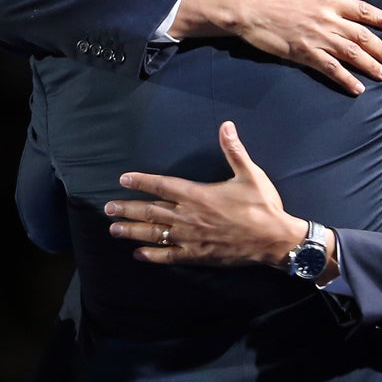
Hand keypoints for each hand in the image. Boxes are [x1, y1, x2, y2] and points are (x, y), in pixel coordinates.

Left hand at [104, 121, 306, 267]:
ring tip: (114, 229)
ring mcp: (191, 238)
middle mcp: (189, 216)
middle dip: (128, 209)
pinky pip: (169, 256)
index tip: (123, 179)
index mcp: (198, 194)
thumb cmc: (262, 206)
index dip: (141, 181)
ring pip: (155, 234)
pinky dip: (152, 255)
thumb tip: (226, 125)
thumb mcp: (250, 174)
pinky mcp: (197, 255)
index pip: (162, 185)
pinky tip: (138, 254)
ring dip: (133, 231)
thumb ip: (234, 150)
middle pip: (151, 211)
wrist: (273, 239)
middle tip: (108, 208)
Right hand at [176, 0, 381, 95]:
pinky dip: (346, 79)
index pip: (362, 10)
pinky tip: (357, 88)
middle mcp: (328, 20)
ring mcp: (317, 38)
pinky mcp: (305, 54)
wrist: (248, 10)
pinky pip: (331, 69)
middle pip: (362, 36)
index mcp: (327, 1)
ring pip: (351, 54)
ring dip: (370, 65)